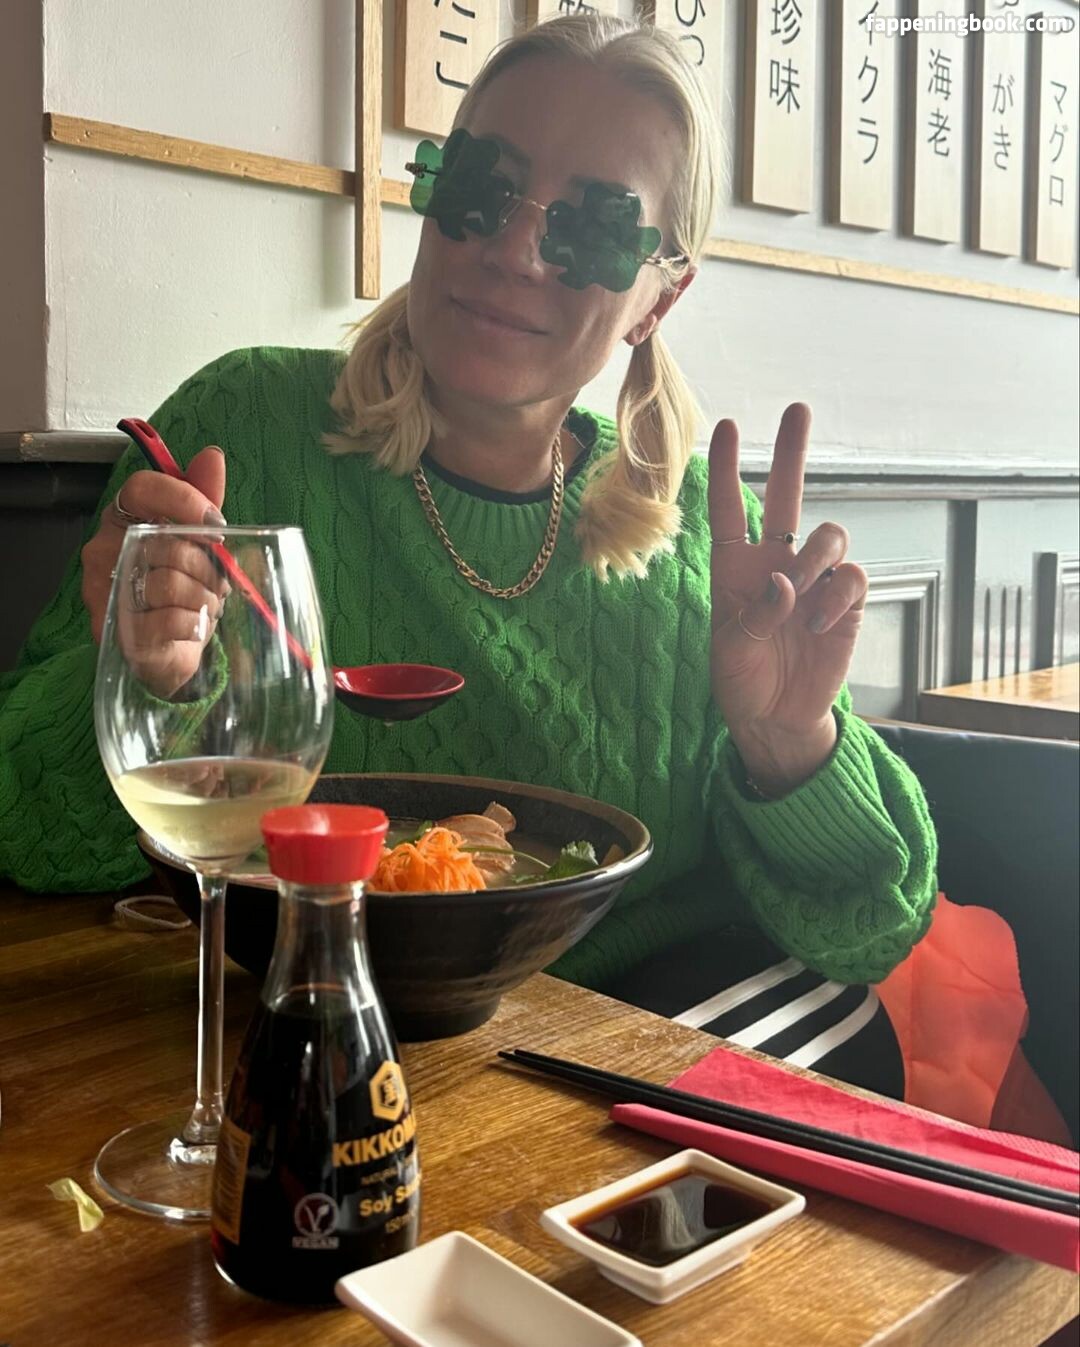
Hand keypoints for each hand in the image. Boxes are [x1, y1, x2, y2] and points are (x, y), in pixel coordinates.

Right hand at [82, 446, 229, 696]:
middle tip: (214, 582)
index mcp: (121, 521)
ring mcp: (104, 593)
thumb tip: (212, 455)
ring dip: (203, 598)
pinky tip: (192, 626)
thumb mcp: (199, 541)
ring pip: (169, 583)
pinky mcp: (117, 633)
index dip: (183, 499)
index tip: (216, 523)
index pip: (141, 487)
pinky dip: (193, 624)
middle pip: (165, 542)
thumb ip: (203, 498)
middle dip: (206, 566)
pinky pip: (169, 619)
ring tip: (204, 606)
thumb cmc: (182, 589)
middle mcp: (103, 553)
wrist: (169, 649)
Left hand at [708, 404, 866, 796]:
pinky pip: (852, 577)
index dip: (725, 470)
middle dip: (792, 454)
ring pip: (829, 535)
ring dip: (813, 561)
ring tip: (798, 601)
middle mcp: (776, 564)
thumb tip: (784, 582)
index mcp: (736, 570)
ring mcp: (814, 581)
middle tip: (798, 410)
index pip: (729, 511)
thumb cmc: (742, 683)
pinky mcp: (846, 604)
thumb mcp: (730, 652)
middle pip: (787, 497)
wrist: (777, 719)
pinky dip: (835, 596)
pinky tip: (818, 625)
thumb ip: (752, 615)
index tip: (724, 427)